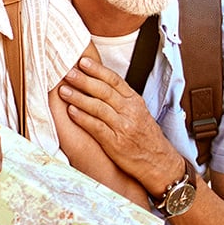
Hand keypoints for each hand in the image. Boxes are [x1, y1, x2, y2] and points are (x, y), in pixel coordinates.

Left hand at [59, 57, 182, 194]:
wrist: (159, 163)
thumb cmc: (146, 138)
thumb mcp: (139, 113)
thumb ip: (121, 99)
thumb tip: (100, 84)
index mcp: (135, 101)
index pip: (114, 80)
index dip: (97, 69)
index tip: (83, 61)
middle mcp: (130, 111)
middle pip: (104, 91)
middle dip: (84, 80)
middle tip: (68, 72)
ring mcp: (123, 127)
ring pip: (98, 107)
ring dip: (78, 97)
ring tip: (63, 90)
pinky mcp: (115, 143)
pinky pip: (96, 127)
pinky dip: (82, 118)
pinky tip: (71, 111)